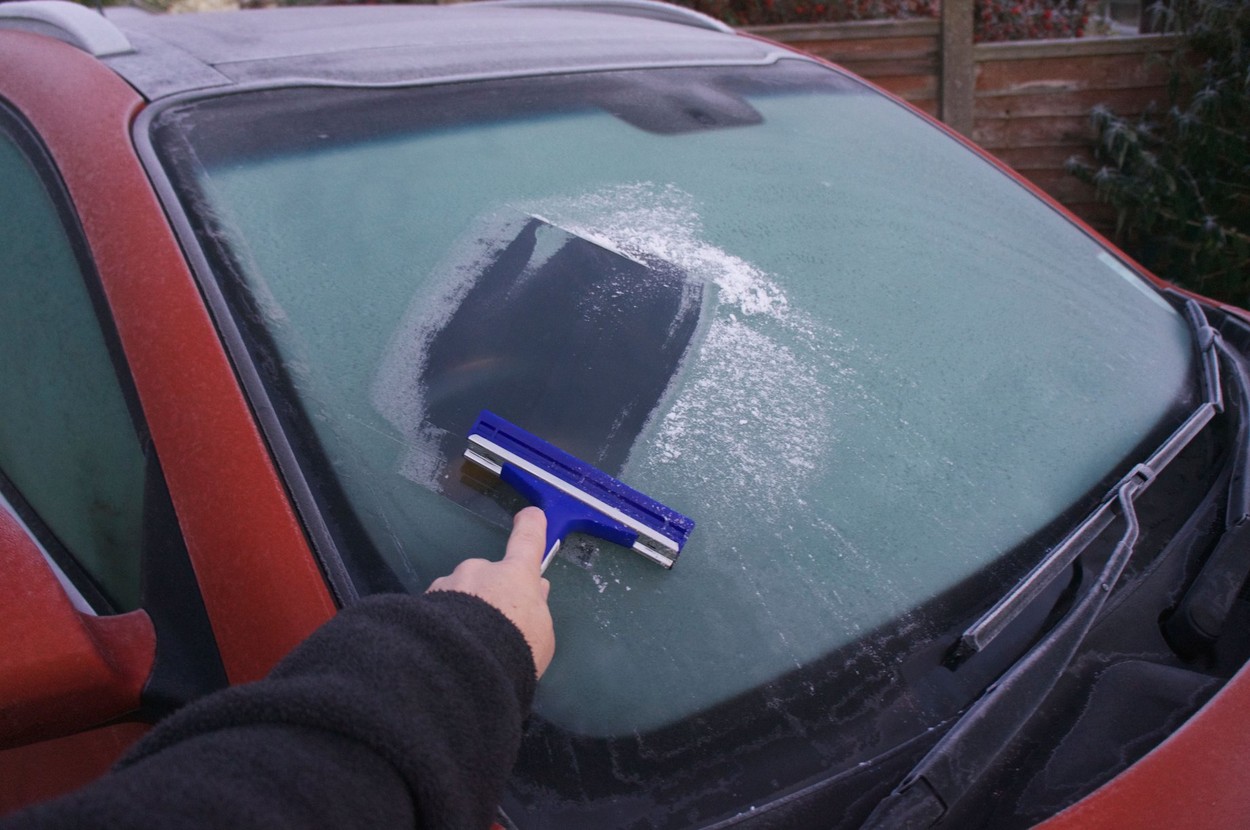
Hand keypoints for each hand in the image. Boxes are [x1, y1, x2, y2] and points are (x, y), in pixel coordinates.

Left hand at [427, 507, 554, 677]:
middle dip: (487, 596)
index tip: (530, 515)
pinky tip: (444, 648)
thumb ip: (536, 608)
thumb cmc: (515, 646)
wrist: (465, 663)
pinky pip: (437, 611)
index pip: (527, 540)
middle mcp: (480, 570)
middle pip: (487, 577)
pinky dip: (442, 625)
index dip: (530, 526)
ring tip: (465, 646)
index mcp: (515, 574)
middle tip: (490, 629)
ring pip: (458, 594)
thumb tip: (536, 590)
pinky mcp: (422, 602)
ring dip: (462, 613)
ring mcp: (449, 583)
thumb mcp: (541, 634)